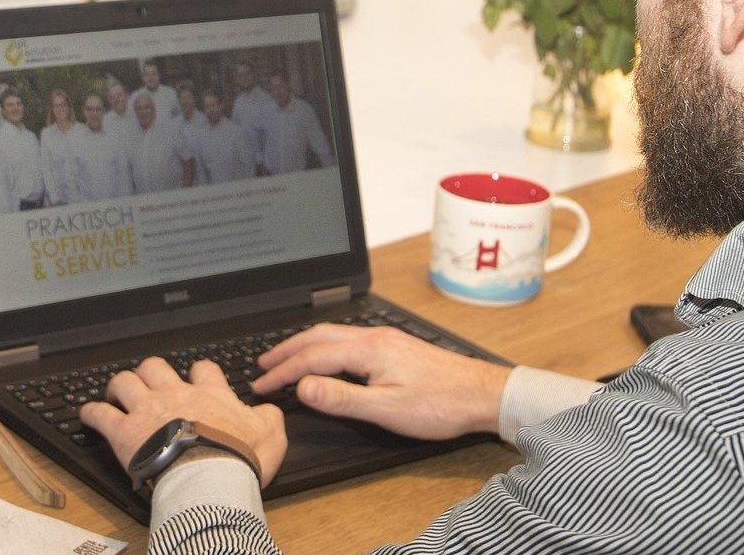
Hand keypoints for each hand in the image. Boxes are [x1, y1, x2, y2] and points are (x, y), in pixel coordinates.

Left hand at [79, 357, 287, 486]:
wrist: (210, 476)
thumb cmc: (239, 458)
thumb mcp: (271, 435)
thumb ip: (268, 418)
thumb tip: (268, 411)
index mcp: (209, 395)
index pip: (203, 369)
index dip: (198, 371)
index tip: (196, 377)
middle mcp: (175, 394)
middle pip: (155, 367)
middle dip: (149, 371)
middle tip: (148, 381)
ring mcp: (147, 410)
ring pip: (125, 381)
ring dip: (118, 385)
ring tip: (116, 391)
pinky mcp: (124, 432)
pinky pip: (100, 414)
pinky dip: (90, 413)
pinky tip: (86, 414)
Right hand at [250, 324, 509, 440]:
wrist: (482, 393)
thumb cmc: (441, 405)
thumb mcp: (387, 409)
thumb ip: (342, 398)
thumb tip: (303, 387)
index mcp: (368, 349)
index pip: (312, 357)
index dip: (283, 371)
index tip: (261, 383)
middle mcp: (374, 337)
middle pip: (318, 337)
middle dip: (286, 350)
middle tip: (262, 364)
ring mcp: (385, 338)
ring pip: (333, 335)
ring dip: (305, 345)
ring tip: (286, 358)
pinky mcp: (395, 345)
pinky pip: (348, 338)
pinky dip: (325, 345)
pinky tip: (327, 356)